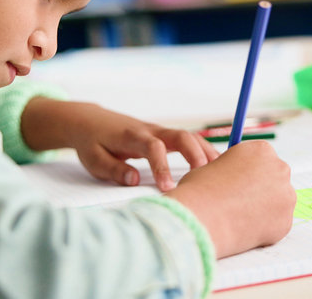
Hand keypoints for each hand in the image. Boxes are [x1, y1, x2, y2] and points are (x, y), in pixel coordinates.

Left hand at [20, 98, 218, 190]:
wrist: (90, 121)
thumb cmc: (92, 142)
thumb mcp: (94, 160)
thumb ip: (114, 170)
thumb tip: (134, 181)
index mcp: (132, 136)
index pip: (153, 148)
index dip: (163, 167)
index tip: (169, 189)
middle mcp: (150, 131)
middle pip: (181, 136)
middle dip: (196, 155)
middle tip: (207, 178)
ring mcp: (159, 132)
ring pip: (189, 137)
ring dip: (206, 153)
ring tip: (221, 175)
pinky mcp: (164, 136)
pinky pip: (188, 141)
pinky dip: (203, 152)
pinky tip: (215, 168)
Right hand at [165, 140, 294, 257]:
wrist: (202, 218)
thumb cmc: (201, 190)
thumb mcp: (214, 165)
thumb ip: (234, 168)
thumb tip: (238, 178)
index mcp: (262, 150)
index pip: (262, 158)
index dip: (249, 171)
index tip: (240, 182)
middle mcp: (279, 168)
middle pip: (274, 178)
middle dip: (261, 189)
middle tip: (241, 201)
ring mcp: (286, 195)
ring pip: (278, 202)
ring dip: (264, 208)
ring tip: (239, 216)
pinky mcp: (286, 221)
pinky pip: (276, 224)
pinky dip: (264, 228)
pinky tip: (245, 229)